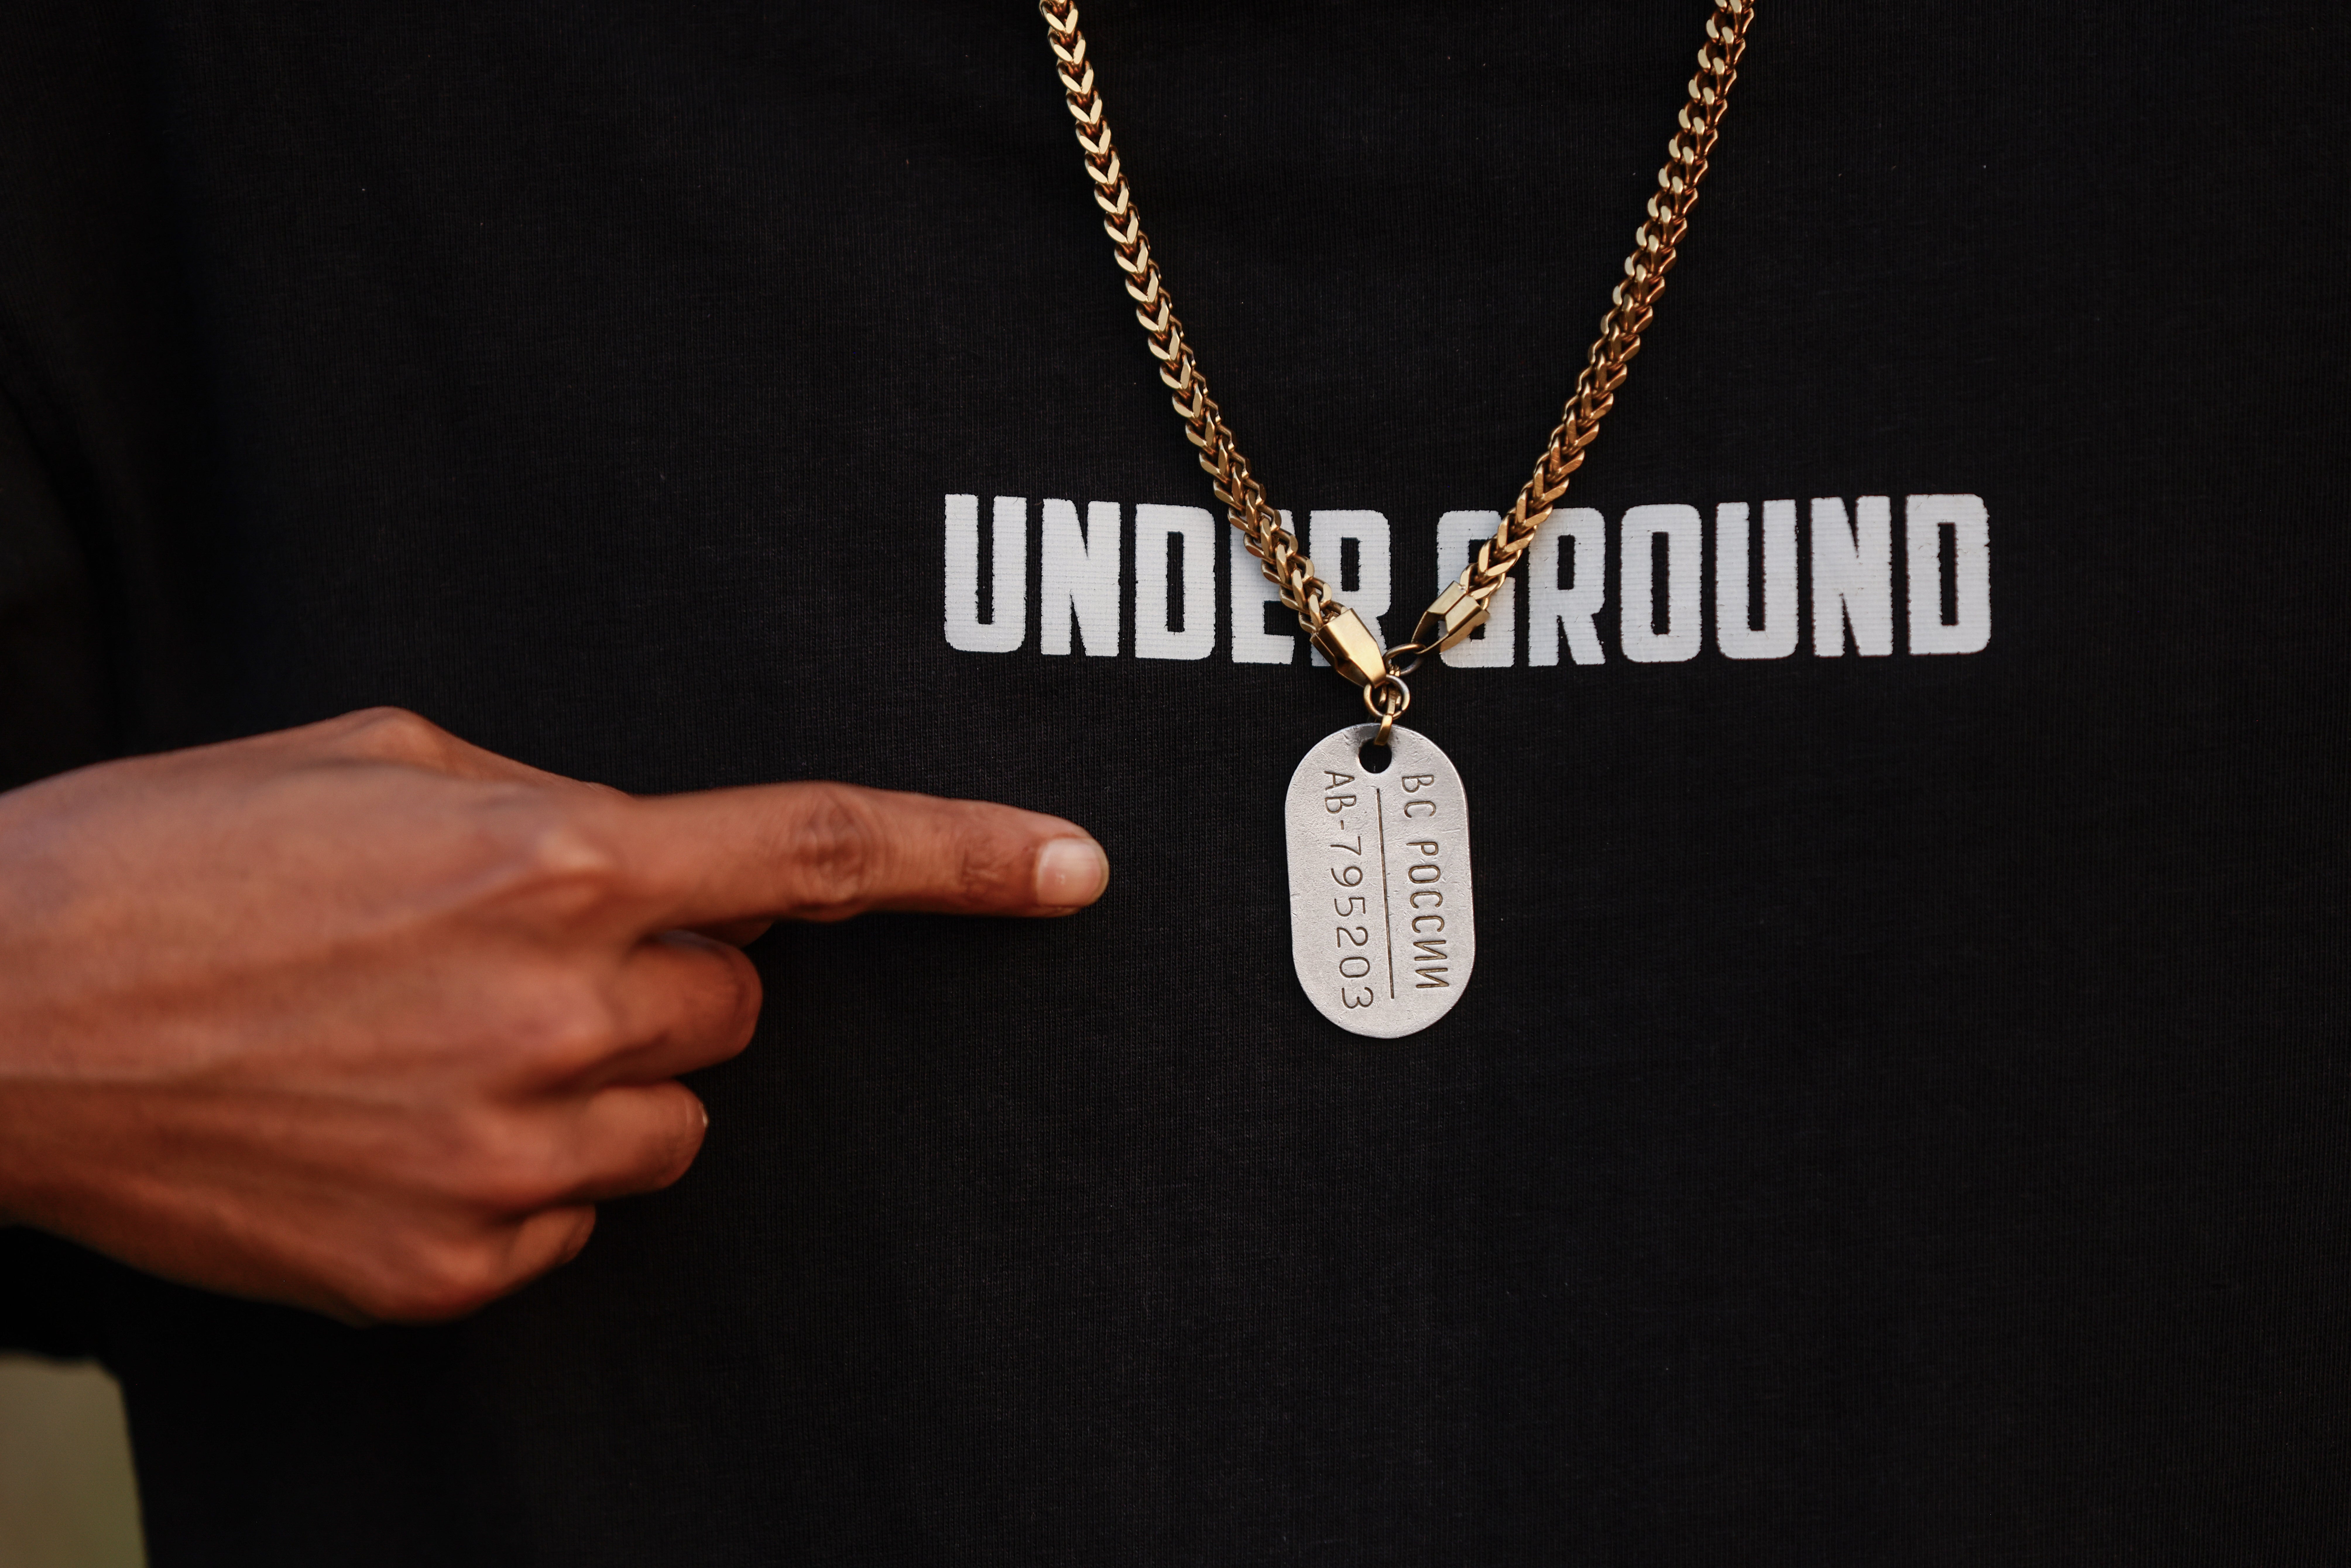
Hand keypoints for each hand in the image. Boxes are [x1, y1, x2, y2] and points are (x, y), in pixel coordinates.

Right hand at [0, 708, 1106, 1322]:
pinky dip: (514, 1176)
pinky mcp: (447, 1263)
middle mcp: (557, 1012)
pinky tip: (392, 1127)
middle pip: (734, 1013)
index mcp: (555, 863)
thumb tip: (644, 866)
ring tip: (440, 1046)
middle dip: (665, 982)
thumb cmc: (178, 856)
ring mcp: (504, 1154)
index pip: (818, 855)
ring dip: (599, 1083)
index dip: (967, 854)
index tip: (1076, 866)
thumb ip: (549, 812)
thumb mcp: (380, 765)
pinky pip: (567, 1219)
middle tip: (519, 960)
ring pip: (668, 1126)